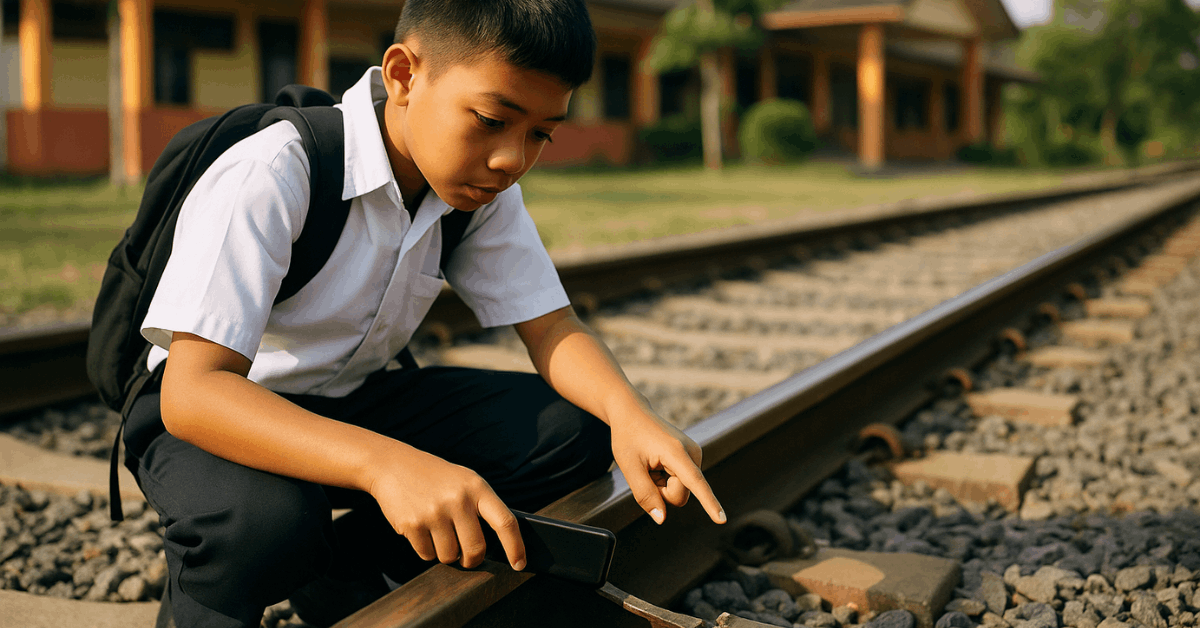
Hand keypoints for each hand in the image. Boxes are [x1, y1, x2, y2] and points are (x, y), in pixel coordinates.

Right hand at [367, 447, 525, 570]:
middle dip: (472, 559)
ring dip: (446, 553)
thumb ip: (482, 506)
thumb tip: (502, 544)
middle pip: (476, 549)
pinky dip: (426, 550)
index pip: (505, 522)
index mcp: (476, 487)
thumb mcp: (465, 481)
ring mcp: (434, 513)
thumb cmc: (435, 478)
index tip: (519, 564)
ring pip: (450, 556)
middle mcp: (458, 500)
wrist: (392, 465)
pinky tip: (421, 529)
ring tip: (438, 532)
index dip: (515, 547)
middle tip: (467, 557)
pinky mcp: (412, 524)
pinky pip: (427, 555)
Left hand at [610, 409, 724, 525]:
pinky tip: (656, 463)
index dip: (709, 504)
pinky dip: (665, 479)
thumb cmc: (628, 436)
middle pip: (680, 496)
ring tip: (650, 464)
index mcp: (677, 452)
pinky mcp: (692, 458)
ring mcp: (694, 455)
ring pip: (680, 491)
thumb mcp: (628, 467)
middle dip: (661, 492)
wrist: (632, 412)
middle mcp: (692, 453)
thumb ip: (644, 494)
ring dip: (661, 484)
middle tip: (645, 470)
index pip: (695, 483)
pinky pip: (681, 483)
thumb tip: (661, 519)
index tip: (722, 520)